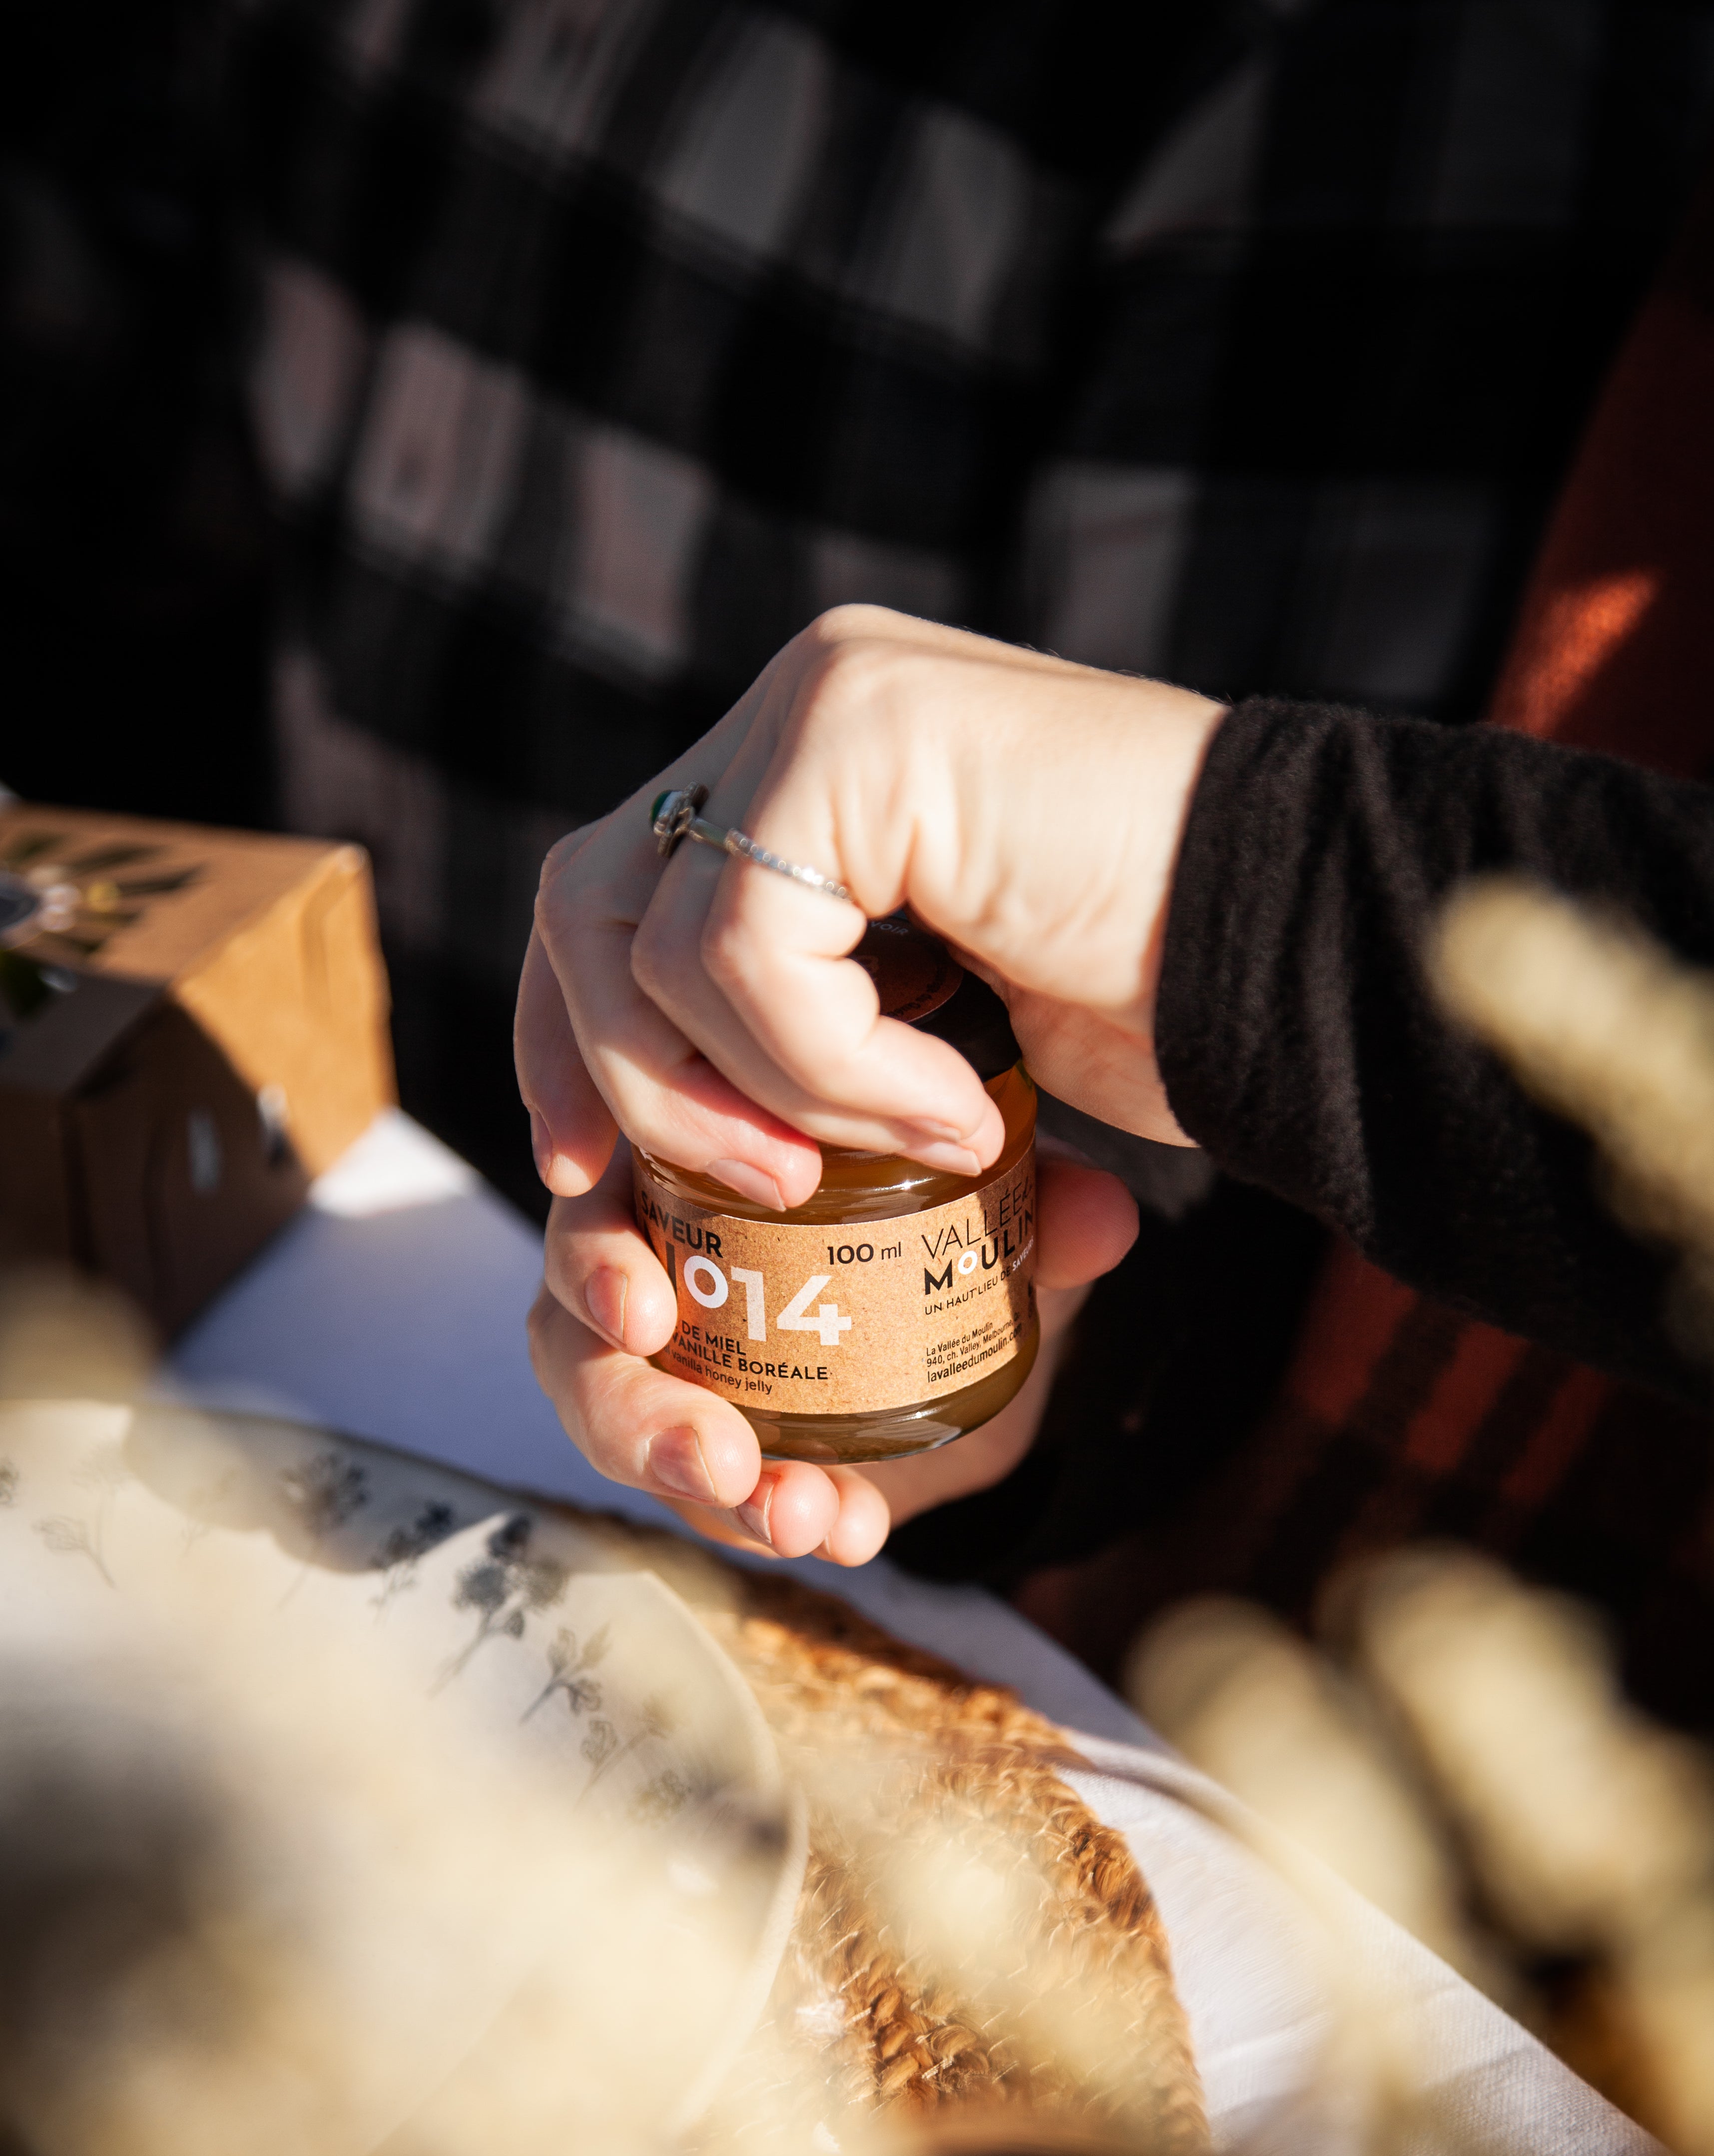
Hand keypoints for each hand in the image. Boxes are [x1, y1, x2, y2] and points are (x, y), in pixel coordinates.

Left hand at [519, 608, 1224, 1204]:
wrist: (1303, 949)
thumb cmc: (1144, 998)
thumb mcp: (927, 1018)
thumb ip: (801, 1014)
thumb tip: (646, 1128)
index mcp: (805, 759)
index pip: (605, 887)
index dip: (570, 1041)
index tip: (590, 1171)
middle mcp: (800, 706)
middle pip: (586, 906)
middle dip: (639, 1085)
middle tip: (764, 1191)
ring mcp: (827, 700)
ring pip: (655, 940)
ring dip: (772, 1095)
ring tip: (924, 1142)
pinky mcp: (863, 730)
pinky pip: (755, 949)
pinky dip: (841, 1071)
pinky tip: (963, 1109)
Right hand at [527, 1141, 1137, 1564]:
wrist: (963, 1311)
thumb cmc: (930, 1213)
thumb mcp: (984, 1198)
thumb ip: (1035, 1198)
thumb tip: (1102, 1215)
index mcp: (680, 1173)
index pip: (595, 1209)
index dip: (596, 1264)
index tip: (646, 1314)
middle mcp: (649, 1270)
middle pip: (580, 1345)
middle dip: (637, 1414)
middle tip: (717, 1460)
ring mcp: (670, 1373)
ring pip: (626, 1434)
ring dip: (705, 1492)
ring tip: (801, 1517)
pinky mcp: (709, 1452)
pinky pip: (712, 1495)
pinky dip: (771, 1519)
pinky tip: (852, 1530)